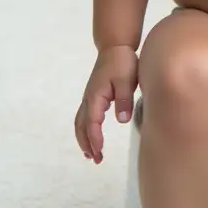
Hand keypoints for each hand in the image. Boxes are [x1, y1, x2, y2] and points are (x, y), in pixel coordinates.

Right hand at [74, 45, 138, 163]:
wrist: (115, 47)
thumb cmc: (122, 62)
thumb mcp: (126, 81)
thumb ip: (124, 100)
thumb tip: (122, 121)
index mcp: (96, 96)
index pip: (92, 123)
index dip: (94, 139)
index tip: (99, 152)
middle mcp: (88, 99)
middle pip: (81, 126)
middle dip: (87, 144)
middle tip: (96, 159)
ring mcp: (89, 98)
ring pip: (80, 123)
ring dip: (84, 139)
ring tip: (91, 154)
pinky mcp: (93, 96)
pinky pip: (85, 117)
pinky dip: (86, 130)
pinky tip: (93, 136)